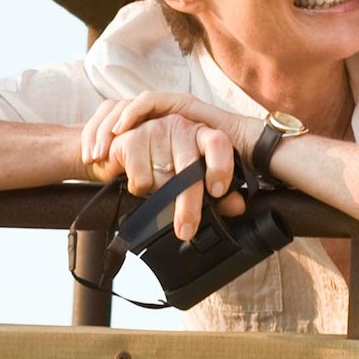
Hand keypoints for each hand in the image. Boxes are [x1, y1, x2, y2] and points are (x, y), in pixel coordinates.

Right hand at [82, 91, 245, 239]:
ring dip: (158, 195)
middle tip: (186, 230)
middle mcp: (180, 127)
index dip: (220, 168)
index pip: (218, 143)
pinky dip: (139, 189)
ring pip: (163, 179)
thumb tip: (238, 206)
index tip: (217, 192)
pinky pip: (141, 178)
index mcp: (201, 135)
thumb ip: (219, 194)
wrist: (121, 155)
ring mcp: (156, 130)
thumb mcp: (192, 179)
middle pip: (189, 169)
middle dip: (188, 205)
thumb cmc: (163, 165)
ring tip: (155, 189)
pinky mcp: (132, 139)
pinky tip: (139, 181)